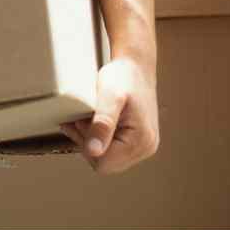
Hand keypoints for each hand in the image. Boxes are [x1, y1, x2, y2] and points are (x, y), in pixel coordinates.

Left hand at [60, 55, 159, 173]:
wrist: (136, 64)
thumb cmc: (123, 76)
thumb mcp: (110, 96)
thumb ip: (102, 124)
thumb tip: (94, 152)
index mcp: (141, 141)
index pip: (103, 163)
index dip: (87, 144)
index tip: (84, 121)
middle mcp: (146, 148)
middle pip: (105, 164)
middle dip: (89, 144)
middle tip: (83, 118)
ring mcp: (144, 146)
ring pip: (108, 158)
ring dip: (92, 141)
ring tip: (87, 118)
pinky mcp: (138, 140)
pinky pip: (113, 150)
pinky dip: (99, 138)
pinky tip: (92, 123)